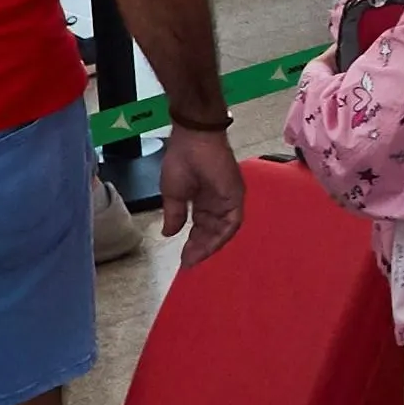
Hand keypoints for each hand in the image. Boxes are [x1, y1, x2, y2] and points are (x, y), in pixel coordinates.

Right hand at [159, 124, 244, 253]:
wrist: (193, 140)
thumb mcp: (173, 193)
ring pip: (223, 230)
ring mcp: (228, 199)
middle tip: (188, 263)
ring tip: (195, 259)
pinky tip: (208, 247)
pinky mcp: (236, 196)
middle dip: (200, 248)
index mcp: (203, 199)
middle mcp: (218, 202)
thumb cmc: (181, 161)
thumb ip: (174, 215)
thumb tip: (168, 234)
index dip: (193, 243)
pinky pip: (232, 222)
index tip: (183, 259)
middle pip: (212, 231)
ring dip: (210, 246)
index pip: (201, 227)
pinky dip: (222, 236)